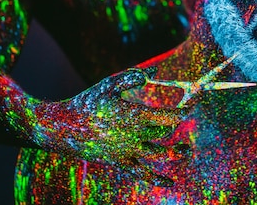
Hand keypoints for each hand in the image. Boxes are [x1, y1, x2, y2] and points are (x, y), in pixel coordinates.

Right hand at [31, 66, 186, 185]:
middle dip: (175, 127)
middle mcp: (134, 135)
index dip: (183, 112)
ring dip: (175, 153)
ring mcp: (128, 151)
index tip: (192, 107)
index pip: (168, 116)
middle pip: (163, 132)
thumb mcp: (109, 85)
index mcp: (135, 115)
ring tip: (186, 151)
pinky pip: (142, 173)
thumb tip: (153, 72)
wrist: (64, 128)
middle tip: (184, 123)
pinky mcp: (120, 162)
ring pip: (158, 154)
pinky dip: (157, 179)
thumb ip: (132, 78)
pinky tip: (170, 183)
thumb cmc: (87, 102)